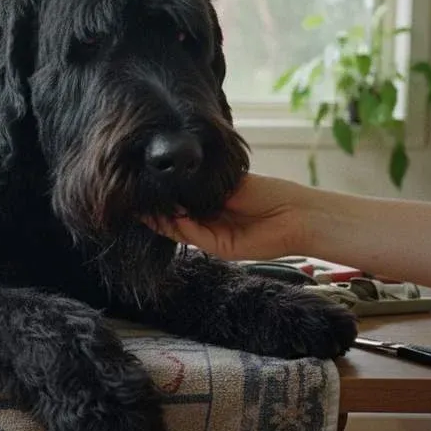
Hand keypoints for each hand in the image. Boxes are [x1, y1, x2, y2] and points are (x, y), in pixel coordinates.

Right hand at [147, 173, 309, 260]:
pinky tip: (170, 214)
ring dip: (162, 220)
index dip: (162, 196)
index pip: (180, 202)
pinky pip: (193, 238)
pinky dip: (180, 227)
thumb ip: (201, 187)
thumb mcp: (229, 183)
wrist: (296, 215)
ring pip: (179, 230)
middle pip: (174, 218)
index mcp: (212, 205)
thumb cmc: (269, 193)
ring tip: (143, 206)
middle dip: (155, 209)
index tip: (141, 184)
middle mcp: (209, 221)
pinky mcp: (219, 248)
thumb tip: (171, 182)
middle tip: (133, 198)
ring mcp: (212, 237)